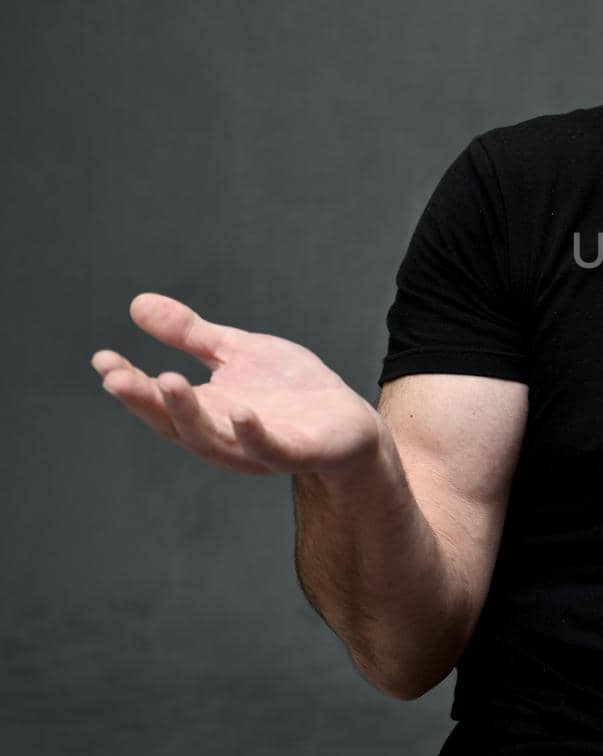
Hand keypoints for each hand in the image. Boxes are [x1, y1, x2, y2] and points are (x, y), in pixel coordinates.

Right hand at [91, 293, 384, 476]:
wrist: (347, 423)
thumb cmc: (289, 389)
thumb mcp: (237, 352)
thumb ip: (191, 335)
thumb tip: (137, 303)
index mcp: (205, 411)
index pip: (157, 400)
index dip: (128, 383)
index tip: (102, 359)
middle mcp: (222, 435)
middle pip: (174, 423)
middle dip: (145, 400)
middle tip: (116, 377)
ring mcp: (256, 449)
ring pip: (211, 439)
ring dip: (187, 412)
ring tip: (167, 379)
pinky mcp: (294, 452)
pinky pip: (269, 448)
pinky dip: (251, 433)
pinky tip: (239, 411)